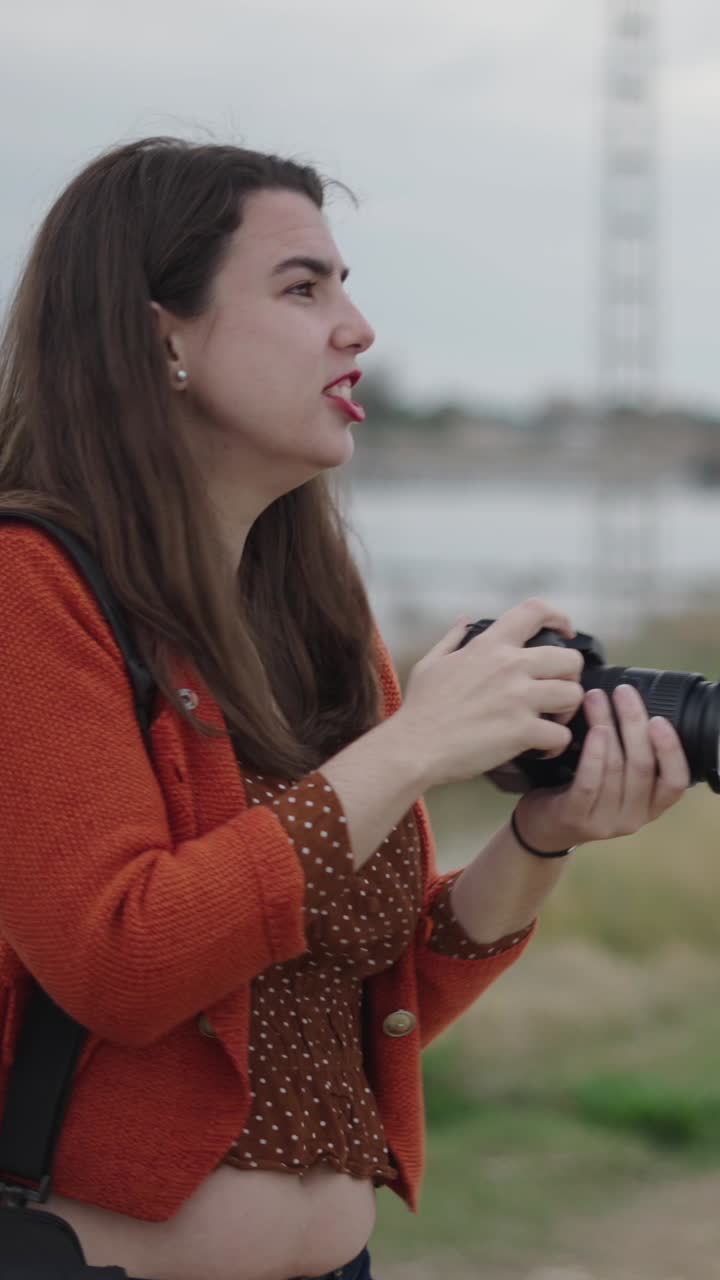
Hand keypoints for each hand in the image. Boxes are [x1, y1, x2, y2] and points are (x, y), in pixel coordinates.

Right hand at [399, 598, 584, 788]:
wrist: (415, 746)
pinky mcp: (523, 731)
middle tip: (556, 692)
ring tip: (552, 721)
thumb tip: (465, 619)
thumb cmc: (421, 707)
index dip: (559, 618)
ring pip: (573, 695)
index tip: (565, 632)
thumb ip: (453, 638)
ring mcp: (519, 699)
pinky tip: (542, 748)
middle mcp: (510, 666)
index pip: (535, 612)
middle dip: (570, 676)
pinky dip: (556, 744)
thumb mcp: (432, 662)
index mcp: (490, 646)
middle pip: (570, 659)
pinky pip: (561, 734)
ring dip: (567, 710)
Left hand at [512, 684, 690, 851]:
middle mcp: (634, 817)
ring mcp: (605, 822)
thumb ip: (631, 754)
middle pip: (642, 766)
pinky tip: (593, 730)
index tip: (659, 718)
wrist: (542, 827)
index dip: (672, 750)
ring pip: (615, 768)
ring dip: (608, 725)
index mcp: (650, 805)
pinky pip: (589, 783)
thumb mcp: (616, 780)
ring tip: (596, 698)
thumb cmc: (582, 792)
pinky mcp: (577, 818)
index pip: (676, 781)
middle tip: (623, 692)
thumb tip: (632, 702)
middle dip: (634, 722)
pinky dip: (594, 753)